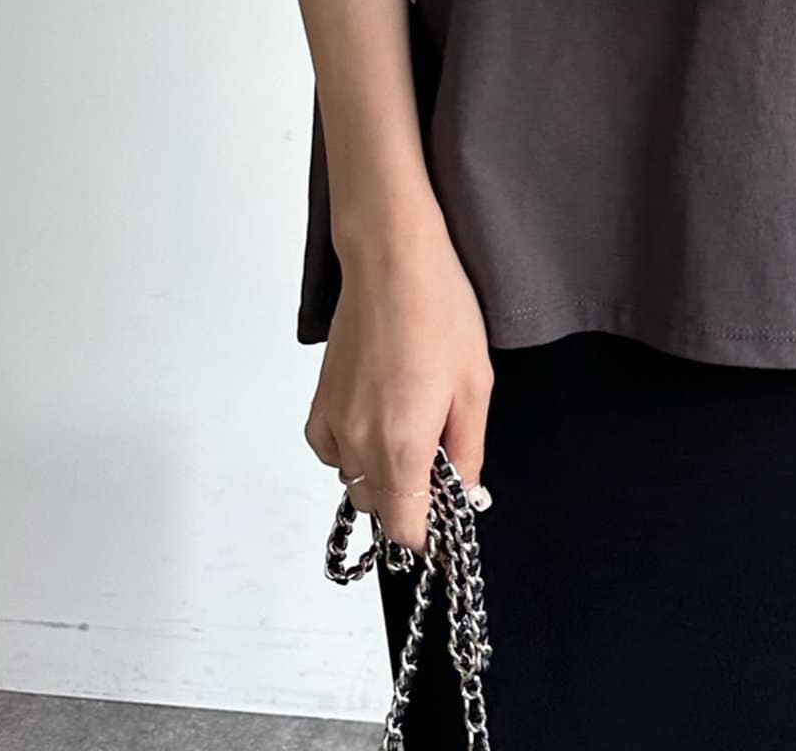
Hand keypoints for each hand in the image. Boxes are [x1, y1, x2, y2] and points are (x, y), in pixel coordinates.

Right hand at [304, 208, 492, 552]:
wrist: (392, 263)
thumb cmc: (439, 313)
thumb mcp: (475, 386)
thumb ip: (467, 451)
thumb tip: (463, 493)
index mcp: (402, 445)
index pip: (404, 527)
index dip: (427, 531)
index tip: (444, 513)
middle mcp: (359, 442)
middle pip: (379, 507)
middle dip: (409, 498)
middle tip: (438, 459)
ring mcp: (334, 422)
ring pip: (353, 480)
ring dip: (381, 473)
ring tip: (411, 428)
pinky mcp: (320, 401)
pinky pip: (330, 451)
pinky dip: (350, 450)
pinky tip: (377, 419)